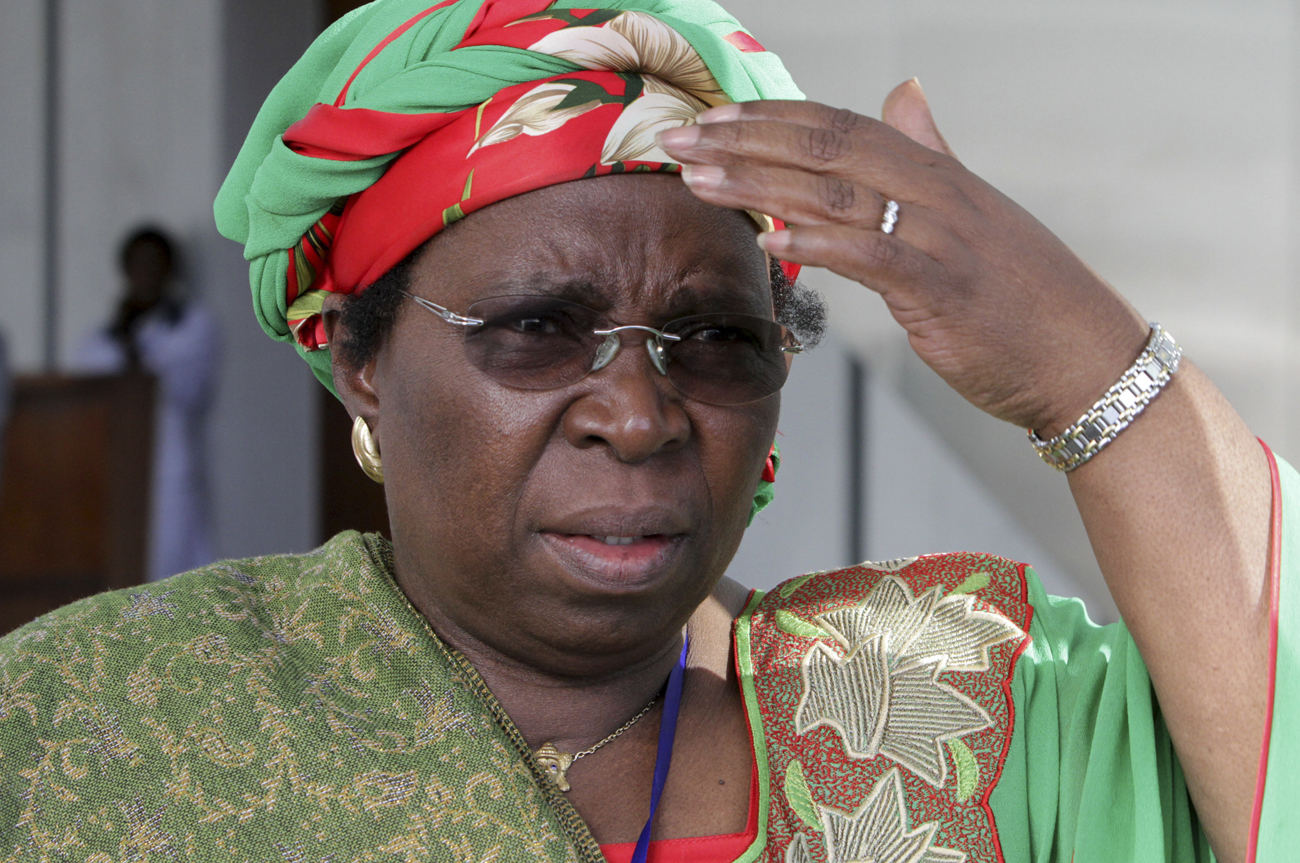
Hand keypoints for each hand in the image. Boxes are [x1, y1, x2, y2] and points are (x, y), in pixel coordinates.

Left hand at [658, 80, 1148, 436]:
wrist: (1085, 357)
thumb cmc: (1024, 295)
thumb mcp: (973, 209)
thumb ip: (930, 151)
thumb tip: (904, 94)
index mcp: (934, 172)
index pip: (839, 126)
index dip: (771, 117)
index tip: (713, 118)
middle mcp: (934, 192)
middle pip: (825, 148)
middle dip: (745, 141)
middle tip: (679, 140)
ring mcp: (940, 237)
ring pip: (835, 194)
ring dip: (760, 184)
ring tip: (699, 181)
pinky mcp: (942, 288)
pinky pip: (870, 255)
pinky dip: (817, 242)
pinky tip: (769, 238)